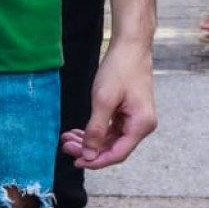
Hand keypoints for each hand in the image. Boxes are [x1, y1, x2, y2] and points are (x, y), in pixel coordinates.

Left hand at [61, 43, 155, 169]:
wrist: (130, 46)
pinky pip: (111, 129)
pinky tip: (78, 131)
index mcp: (141, 124)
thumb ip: (96, 131)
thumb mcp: (103, 100)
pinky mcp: (129, 112)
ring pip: (110, 139)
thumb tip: (89, 155)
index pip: (118, 153)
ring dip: (89, 140)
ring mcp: (136, 118)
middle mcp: (142, 125)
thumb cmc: (120, 68)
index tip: (76, 161)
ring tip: (67, 139)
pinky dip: (95, 130)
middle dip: (88, 149)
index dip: (96, 161)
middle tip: (66, 146)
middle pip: (114, 147)